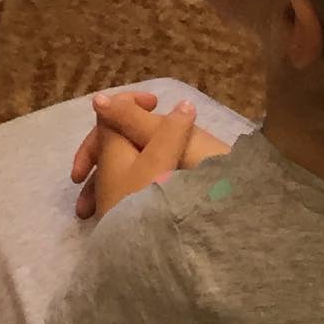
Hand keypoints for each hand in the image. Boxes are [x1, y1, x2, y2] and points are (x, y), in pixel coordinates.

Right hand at [71, 89, 228, 219]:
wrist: (244, 206)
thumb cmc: (203, 169)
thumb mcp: (162, 142)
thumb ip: (130, 120)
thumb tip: (98, 99)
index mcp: (162, 129)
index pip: (116, 128)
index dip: (95, 146)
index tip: (78, 173)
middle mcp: (165, 146)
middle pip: (121, 152)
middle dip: (97, 174)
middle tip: (81, 205)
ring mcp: (172, 171)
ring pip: (130, 175)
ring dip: (108, 191)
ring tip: (93, 220)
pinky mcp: (179, 195)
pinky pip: (143, 192)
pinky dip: (126, 203)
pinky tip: (117, 224)